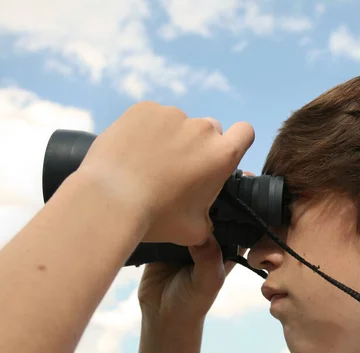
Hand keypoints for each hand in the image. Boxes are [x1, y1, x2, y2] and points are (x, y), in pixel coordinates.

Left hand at [75, 102, 254, 245]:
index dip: (236, 140)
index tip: (220, 153)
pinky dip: (145, 131)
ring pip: (178, 124)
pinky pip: (151, 117)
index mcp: (221, 155)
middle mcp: (202, 130)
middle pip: (209, 130)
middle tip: (176, 169)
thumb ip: (208, 224)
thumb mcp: (193, 230)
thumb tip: (208, 231)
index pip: (245, 132)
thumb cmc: (155, 217)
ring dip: (169, 138)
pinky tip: (132, 153)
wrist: (109, 199)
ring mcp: (172, 115)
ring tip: (146, 164)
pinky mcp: (144, 109)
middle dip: (197, 145)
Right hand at [138, 171, 254, 323]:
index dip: (241, 198)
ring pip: (190, 208)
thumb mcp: (207, 282)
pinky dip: (165, 206)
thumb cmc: (192, 302)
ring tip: (184, 172)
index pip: (238, 215)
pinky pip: (167, 216)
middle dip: (213, 189)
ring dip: (187, 195)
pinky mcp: (166, 234)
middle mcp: (209, 234)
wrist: (161, 315)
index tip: (241, 176)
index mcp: (227, 242)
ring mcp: (187, 233)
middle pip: (214, 206)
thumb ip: (209, 259)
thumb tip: (204, 234)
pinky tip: (160, 190)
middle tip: (208, 167)